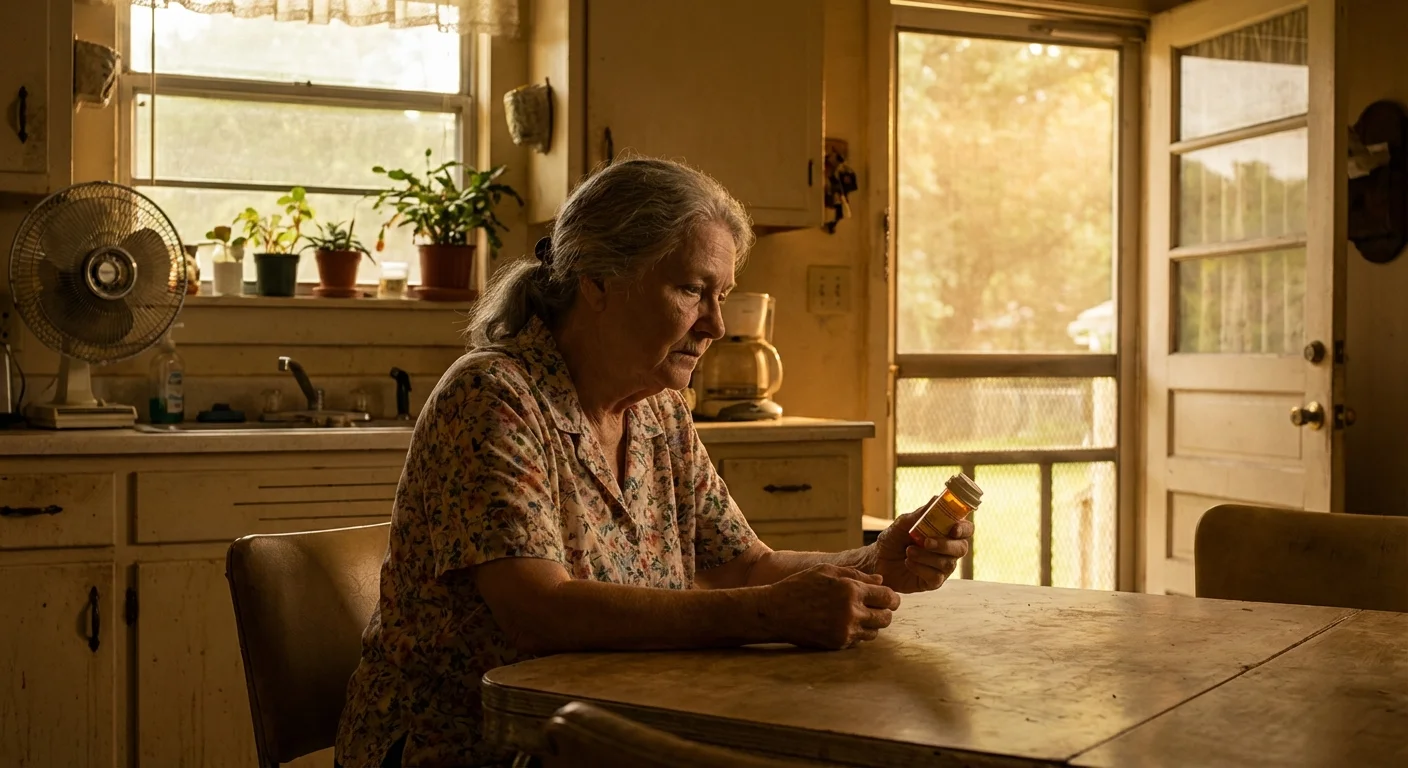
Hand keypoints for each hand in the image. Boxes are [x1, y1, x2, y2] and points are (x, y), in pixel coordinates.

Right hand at [763, 564, 900, 649]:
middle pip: (885, 617)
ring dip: (871, 624)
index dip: (892, 597)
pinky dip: (856, 633)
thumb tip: (881, 581)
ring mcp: (845, 630)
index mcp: (851, 589)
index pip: (887, 597)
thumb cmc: (799, 586)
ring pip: (874, 632)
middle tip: (877, 608)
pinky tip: (843, 623)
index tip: (889, 598)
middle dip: (884, 612)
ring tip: (857, 615)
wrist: (776, 612)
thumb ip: (857, 575)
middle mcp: (852, 611)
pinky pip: (858, 641)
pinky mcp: (838, 643)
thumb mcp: (826, 571)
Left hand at [872, 499, 973, 592]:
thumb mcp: (903, 523)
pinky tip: (908, 563)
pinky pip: (936, 577)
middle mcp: (948, 550)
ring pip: (948, 564)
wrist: (877, 560)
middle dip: (944, 545)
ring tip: (908, 551)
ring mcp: (942, 567)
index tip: (953, 529)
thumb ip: (920, 514)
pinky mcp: (933, 582)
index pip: (966, 529)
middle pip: (962, 548)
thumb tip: (936, 499)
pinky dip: (921, 568)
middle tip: (925, 542)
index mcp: (945, 532)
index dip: (964, 529)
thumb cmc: (892, 539)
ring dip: (927, 557)